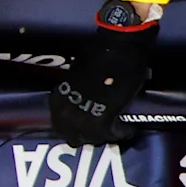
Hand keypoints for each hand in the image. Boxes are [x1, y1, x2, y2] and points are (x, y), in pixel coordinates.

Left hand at [52, 16, 154, 145]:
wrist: (118, 47)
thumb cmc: (98, 55)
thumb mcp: (77, 76)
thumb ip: (77, 92)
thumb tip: (85, 99)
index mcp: (58, 99)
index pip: (60, 126)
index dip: (74, 128)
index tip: (86, 126)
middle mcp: (67, 111)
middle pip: (74, 137)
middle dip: (88, 135)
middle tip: (101, 130)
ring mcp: (84, 117)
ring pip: (93, 138)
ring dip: (105, 135)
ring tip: (116, 130)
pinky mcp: (105, 118)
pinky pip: (111, 134)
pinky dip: (121, 133)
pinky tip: (127, 129)